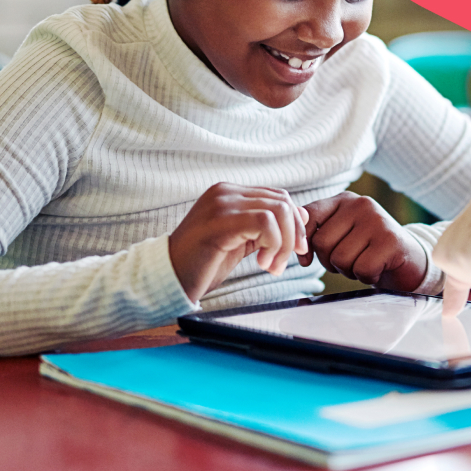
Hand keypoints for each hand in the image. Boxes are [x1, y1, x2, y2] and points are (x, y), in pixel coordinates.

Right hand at [168, 183, 307, 302]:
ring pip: (277, 211)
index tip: (296, 250)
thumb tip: (301, 215)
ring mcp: (221, 203)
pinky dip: (273, 245)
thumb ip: (267, 228)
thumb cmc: (203, 263)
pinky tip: (261, 263)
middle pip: (282, 201)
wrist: (168, 279)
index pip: (278, 196)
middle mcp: (225, 192)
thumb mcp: (241, 241)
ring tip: (270, 266)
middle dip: (293, 235)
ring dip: (283, 244)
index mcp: (229, 193)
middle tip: (282, 262)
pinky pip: (265, 223)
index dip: (293, 223)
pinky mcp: (221, 220)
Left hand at [304, 192, 426, 291]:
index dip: (303, 243)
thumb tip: (294, 231)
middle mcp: (361, 204)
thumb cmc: (368, 250)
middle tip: (351, 260)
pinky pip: (361, 269)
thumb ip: (317, 229)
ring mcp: (377, 220)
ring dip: (349, 271)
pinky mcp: (390, 241)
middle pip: (322, 243)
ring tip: (366, 262)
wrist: (410, 261)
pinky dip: (367, 277)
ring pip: (340, 258)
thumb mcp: (341, 233)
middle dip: (330, 262)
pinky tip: (378, 268)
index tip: (307, 260)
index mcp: (345, 199)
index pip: (309, 215)